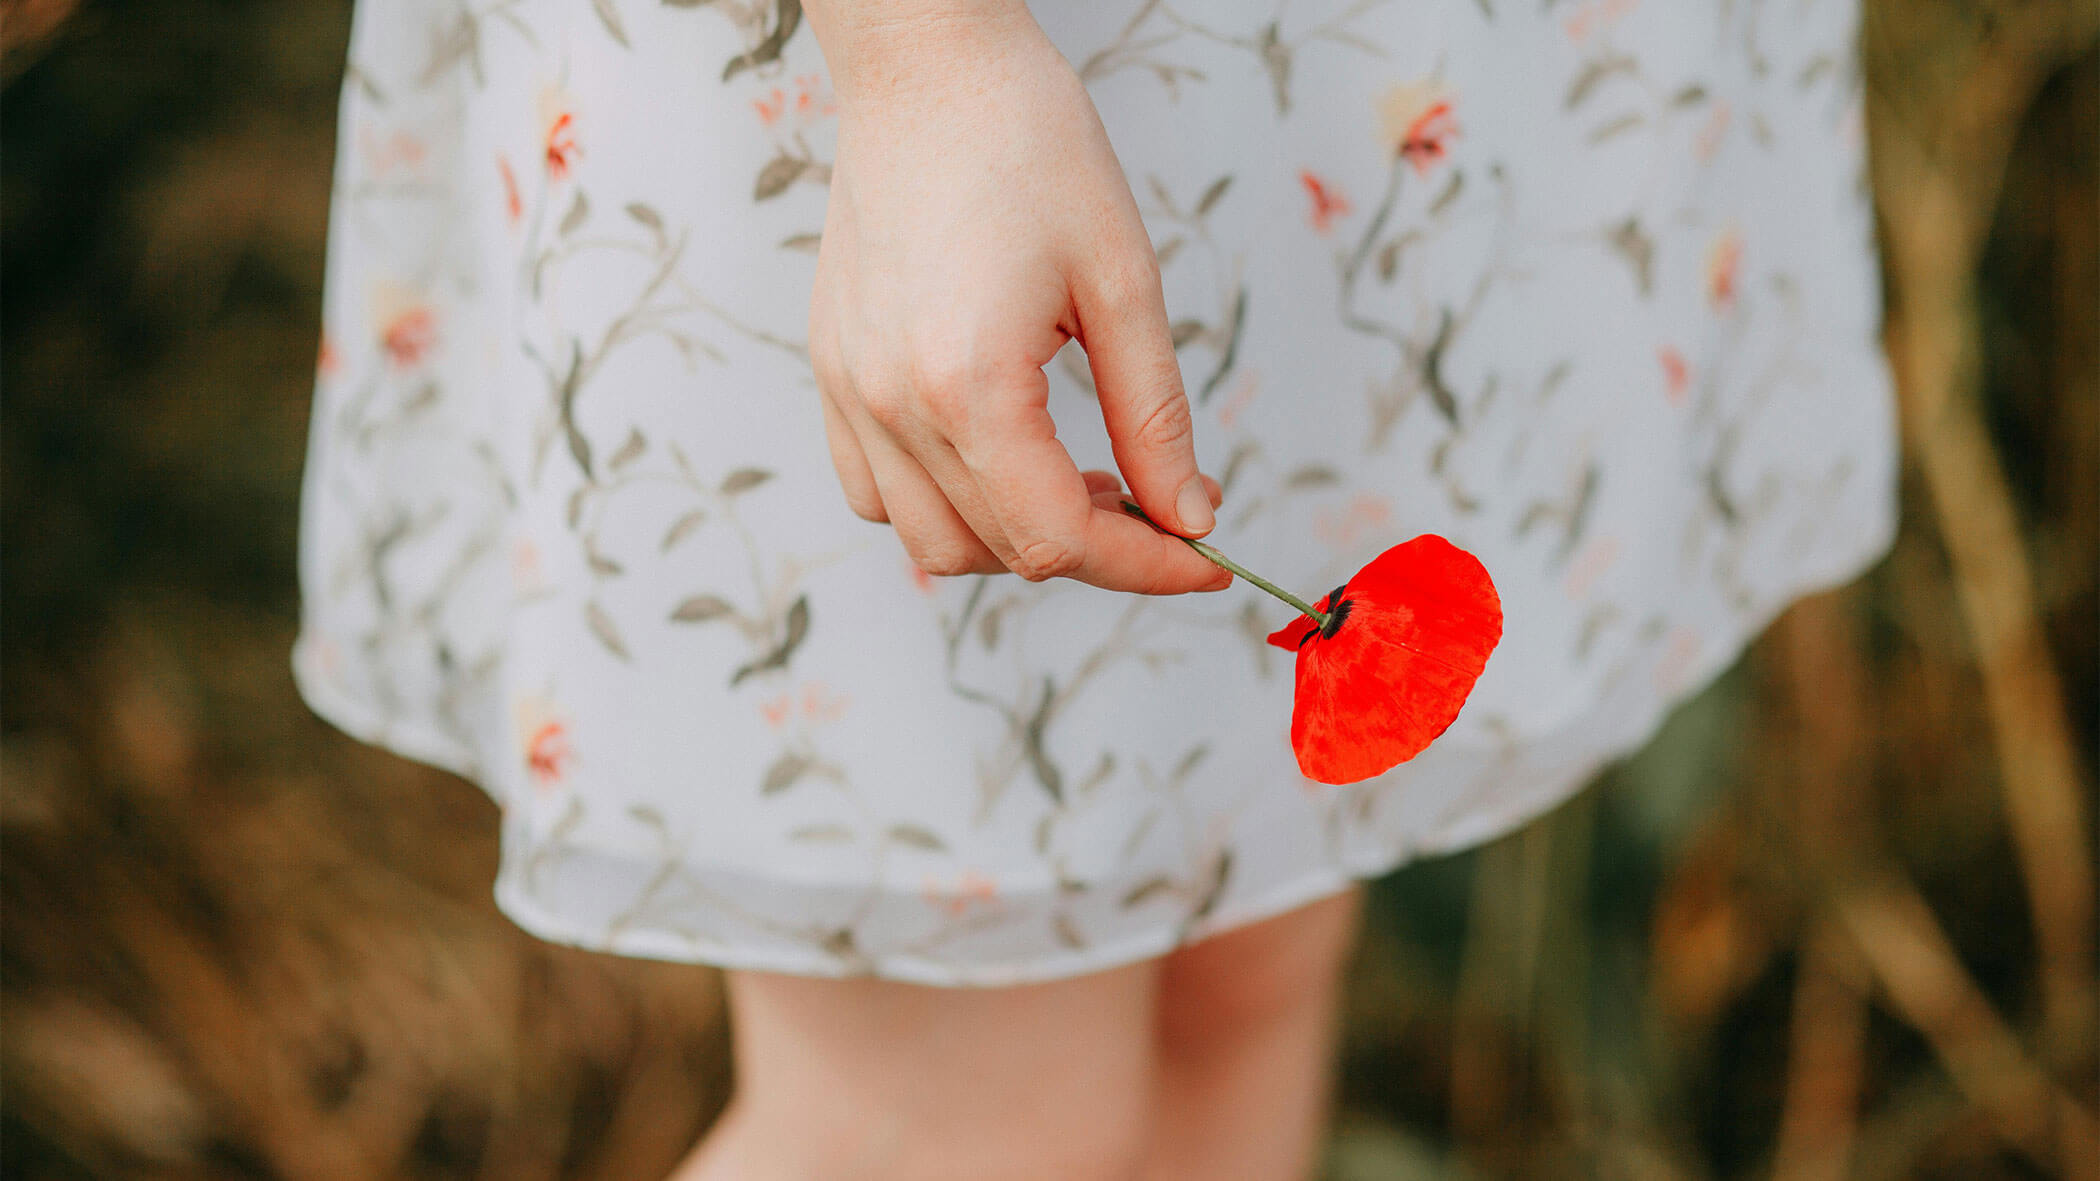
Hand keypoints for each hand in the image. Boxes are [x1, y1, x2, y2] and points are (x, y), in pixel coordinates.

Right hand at [804, 0, 1228, 593]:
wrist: (927, 67)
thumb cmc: (1027, 143)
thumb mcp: (1122, 281)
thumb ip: (1155, 417)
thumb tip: (1188, 515)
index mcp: (968, 385)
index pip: (1059, 539)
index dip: (1146, 565)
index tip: (1206, 557)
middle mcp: (892, 405)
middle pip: (1001, 552)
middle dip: (1098, 550)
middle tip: (1162, 505)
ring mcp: (848, 393)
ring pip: (931, 542)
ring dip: (1015, 538)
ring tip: (1083, 484)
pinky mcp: (831, 373)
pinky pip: (876, 492)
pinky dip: (943, 506)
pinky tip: (1003, 459)